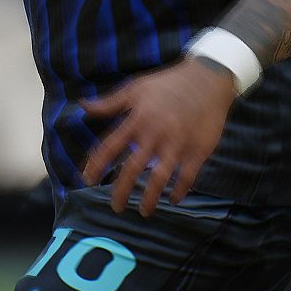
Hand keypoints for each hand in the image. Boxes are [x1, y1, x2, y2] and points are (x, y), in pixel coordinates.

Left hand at [79, 57, 237, 215]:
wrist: (208, 79)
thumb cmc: (167, 84)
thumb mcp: (135, 88)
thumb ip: (109, 103)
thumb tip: (82, 106)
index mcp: (137, 120)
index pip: (109, 147)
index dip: (95, 165)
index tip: (87, 180)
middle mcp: (154, 135)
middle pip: (131, 170)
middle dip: (121, 192)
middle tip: (116, 207)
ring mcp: (177, 145)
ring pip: (159, 179)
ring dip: (149, 198)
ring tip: (144, 212)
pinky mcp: (197, 151)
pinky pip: (187, 178)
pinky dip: (179, 191)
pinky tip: (173, 199)